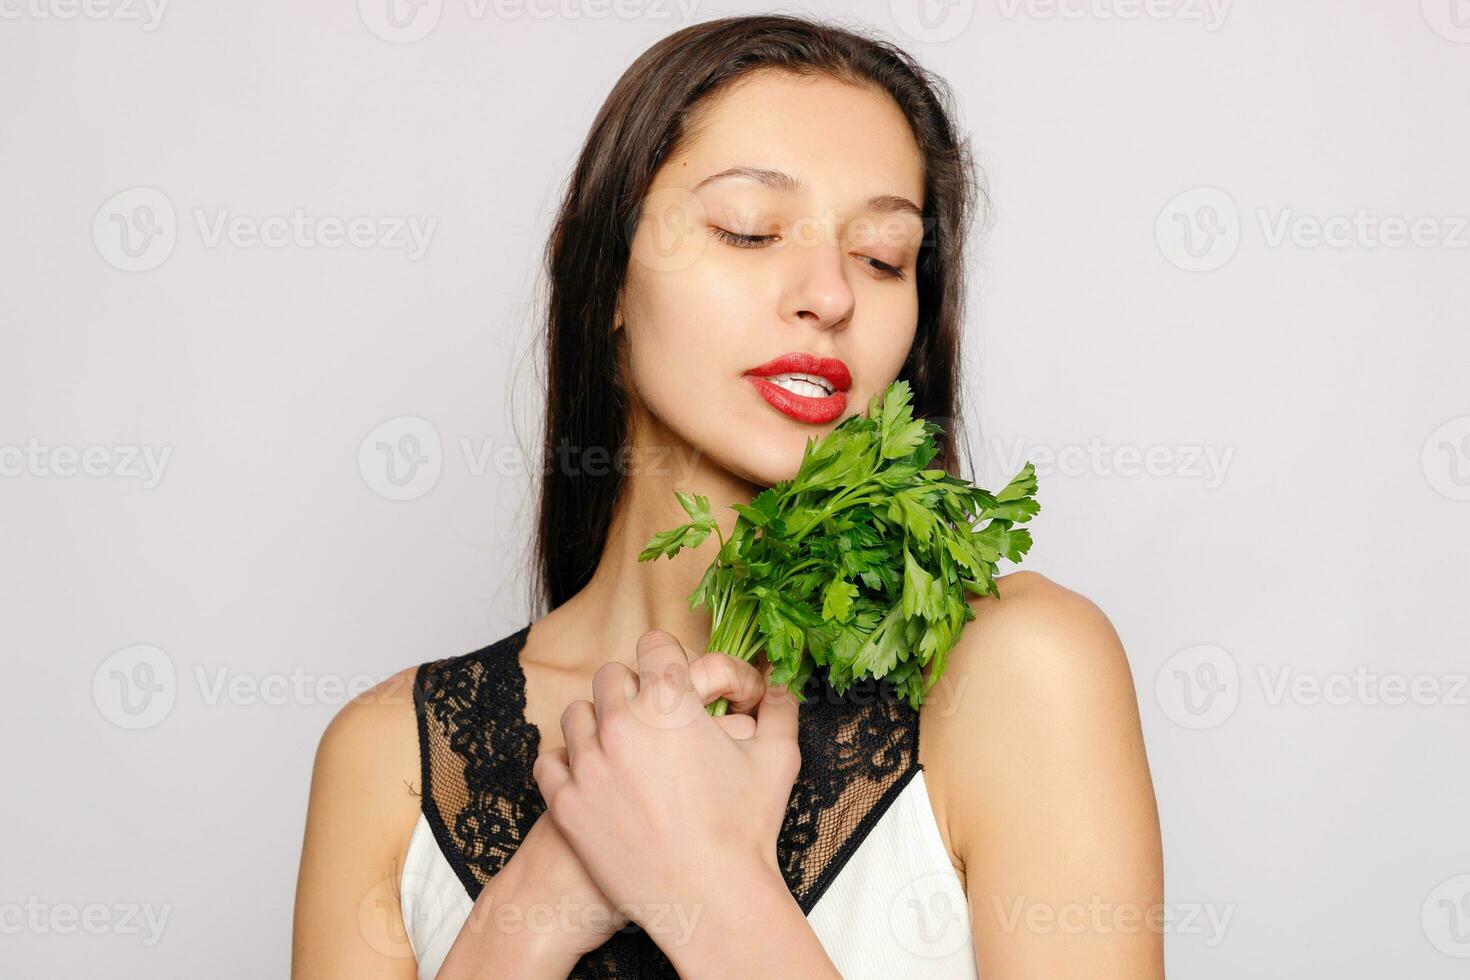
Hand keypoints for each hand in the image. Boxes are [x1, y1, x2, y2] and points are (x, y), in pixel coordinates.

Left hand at [442, 645, 775, 974]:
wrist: (711, 901)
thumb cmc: (746, 831)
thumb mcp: (778, 760)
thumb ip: (780, 710)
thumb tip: (778, 687)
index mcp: (671, 702)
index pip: (654, 644)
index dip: (667, 658)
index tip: (673, 679)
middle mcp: (622, 723)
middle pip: (611, 676)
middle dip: (632, 691)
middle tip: (653, 721)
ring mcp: (588, 763)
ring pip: (577, 715)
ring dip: (598, 725)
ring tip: (622, 750)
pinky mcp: (566, 803)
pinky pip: (549, 761)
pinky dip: (568, 764)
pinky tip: (592, 776)